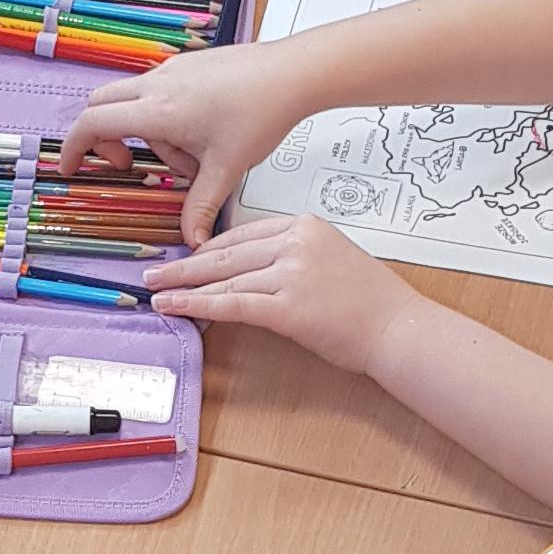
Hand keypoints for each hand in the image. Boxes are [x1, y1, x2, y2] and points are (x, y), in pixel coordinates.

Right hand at [60, 53, 301, 245]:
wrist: (293, 73)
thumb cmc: (263, 109)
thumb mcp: (227, 168)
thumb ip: (202, 205)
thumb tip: (192, 237)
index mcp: (157, 110)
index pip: (91, 123)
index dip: (73, 147)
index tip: (72, 166)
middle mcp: (158, 84)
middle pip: (102, 106)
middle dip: (104, 139)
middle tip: (128, 164)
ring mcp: (172, 71)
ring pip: (133, 101)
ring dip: (145, 132)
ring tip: (186, 156)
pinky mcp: (188, 66)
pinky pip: (158, 91)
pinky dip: (164, 116)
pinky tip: (200, 133)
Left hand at [144, 213, 411, 375]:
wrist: (398, 327)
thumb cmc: (370, 303)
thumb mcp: (331, 259)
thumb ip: (292, 257)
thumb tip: (251, 270)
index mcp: (304, 225)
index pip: (242, 234)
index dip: (207, 250)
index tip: (185, 259)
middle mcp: (295, 242)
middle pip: (226, 253)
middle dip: (185, 265)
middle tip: (154, 272)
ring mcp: (291, 272)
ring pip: (224, 278)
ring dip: (183, 286)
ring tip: (156, 292)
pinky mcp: (288, 306)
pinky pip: (232, 304)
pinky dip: (197, 305)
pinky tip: (175, 306)